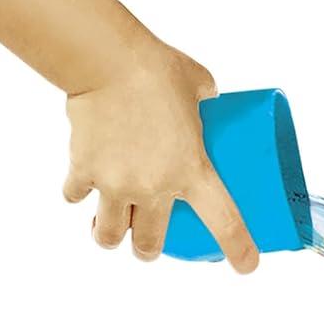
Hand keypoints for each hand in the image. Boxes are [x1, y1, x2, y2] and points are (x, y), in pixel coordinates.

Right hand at [62, 45, 258, 271]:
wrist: (105, 59)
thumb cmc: (153, 67)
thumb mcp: (196, 82)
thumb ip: (206, 97)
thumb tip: (209, 97)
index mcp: (191, 170)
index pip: (223, 221)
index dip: (238, 248)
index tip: (246, 265)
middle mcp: (153, 187)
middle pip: (148, 245)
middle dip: (147, 250)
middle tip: (146, 242)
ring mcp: (116, 184)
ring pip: (108, 235)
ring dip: (109, 236)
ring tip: (107, 228)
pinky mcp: (84, 171)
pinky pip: (77, 195)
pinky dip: (78, 192)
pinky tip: (82, 184)